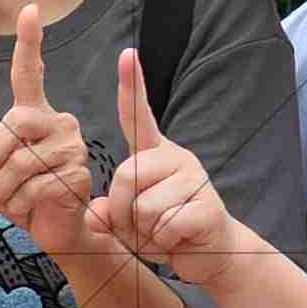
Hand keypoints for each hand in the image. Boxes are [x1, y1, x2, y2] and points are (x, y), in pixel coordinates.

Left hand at [0, 2, 99, 261]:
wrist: (59, 231)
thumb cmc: (26, 198)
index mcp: (35, 116)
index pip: (28, 74)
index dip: (29, 42)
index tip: (30, 9)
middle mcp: (58, 122)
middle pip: (10, 128)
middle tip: (5, 182)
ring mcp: (70, 146)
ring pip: (16, 164)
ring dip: (6, 191)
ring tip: (21, 199)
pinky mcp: (76, 172)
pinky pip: (31, 187)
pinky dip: (22, 205)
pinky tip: (35, 207)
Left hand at [85, 43, 240, 284]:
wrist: (211, 253)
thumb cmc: (165, 231)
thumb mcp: (128, 222)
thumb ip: (107, 213)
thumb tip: (95, 214)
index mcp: (155, 154)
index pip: (139, 117)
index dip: (132, 86)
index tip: (127, 54)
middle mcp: (176, 158)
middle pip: (126, 177)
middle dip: (122, 212)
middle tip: (140, 227)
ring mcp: (195, 179)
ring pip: (144, 207)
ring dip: (143, 232)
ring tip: (161, 234)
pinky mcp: (208, 205)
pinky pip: (165, 226)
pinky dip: (163, 242)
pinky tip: (177, 240)